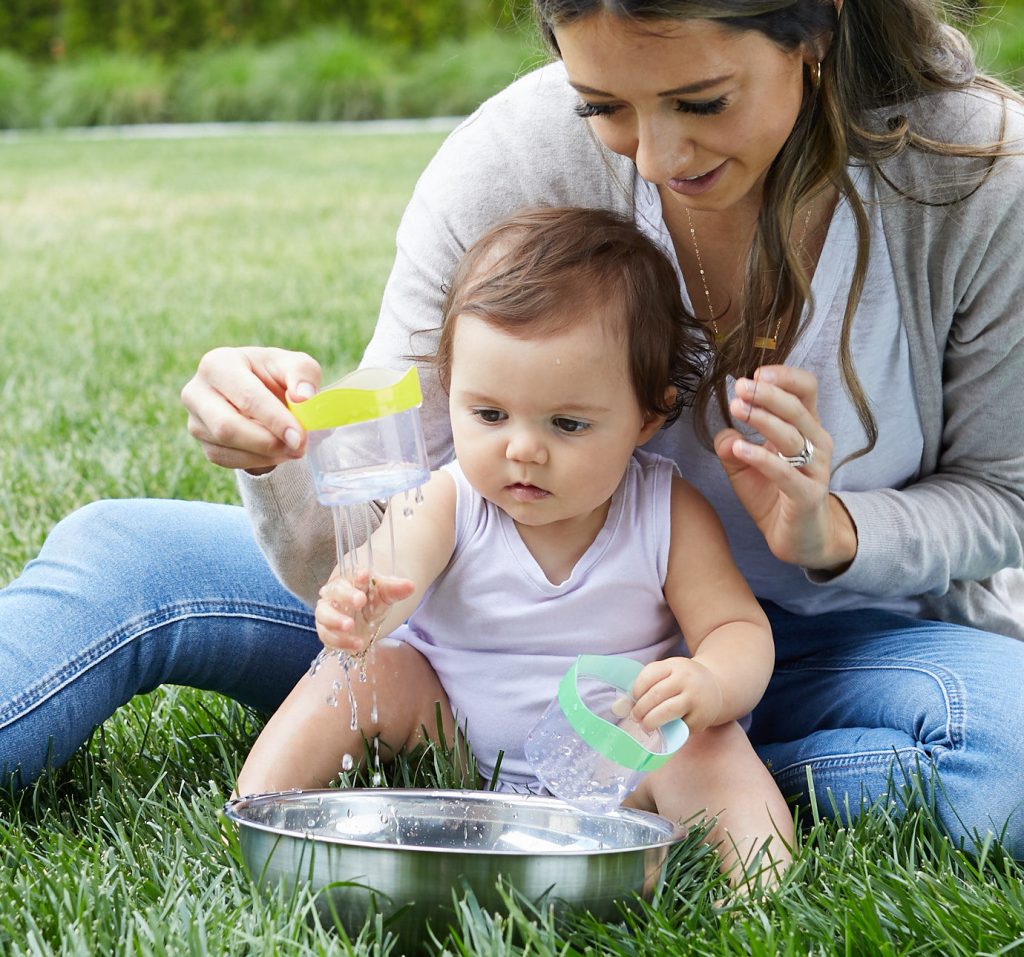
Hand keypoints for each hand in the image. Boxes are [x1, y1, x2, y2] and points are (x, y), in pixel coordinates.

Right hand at [181, 346, 321, 472]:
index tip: (299, 436)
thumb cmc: (278, 375)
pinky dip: (257, 461)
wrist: (263, 393)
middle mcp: (197, 391)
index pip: (246, 396)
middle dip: (267, 442)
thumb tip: (303, 397)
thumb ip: (303, 374)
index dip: (274, 419)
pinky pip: (227, 460)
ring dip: (265, 454)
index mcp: (218, 363)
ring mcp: (195, 420)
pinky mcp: (203, 443)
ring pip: (226, 447)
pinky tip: (277, 452)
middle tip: (298, 448)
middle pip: (226, 426)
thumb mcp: (297, 365)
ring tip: (292, 448)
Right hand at [316, 566, 414, 653]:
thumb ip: (395, 589)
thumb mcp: (386, 594)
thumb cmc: (373, 600)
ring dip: (336, 621)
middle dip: (346, 596)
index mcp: (348, 580)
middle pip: (334, 592)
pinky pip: (327, 636)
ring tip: (350, 626)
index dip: (357, 575)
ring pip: (324, 615)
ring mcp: (328, 613)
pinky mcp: (328, 632)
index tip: (366, 574)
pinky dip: (341, 641)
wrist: (366, 618)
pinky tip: (357, 644)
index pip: (350, 575)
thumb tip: (411, 585)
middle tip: (360, 600)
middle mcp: (334, 595)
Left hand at [630, 657, 723, 734]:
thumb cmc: (682, 681)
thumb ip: (646, 685)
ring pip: (666, 711)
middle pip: (655, 695)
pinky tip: (663, 729)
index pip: (649, 675)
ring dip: (650, 721)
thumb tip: (617, 707)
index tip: (633, 699)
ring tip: (645, 725)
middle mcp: (686, 680)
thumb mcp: (668, 673)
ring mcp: (694, 699)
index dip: (636, 690)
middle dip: (640, 709)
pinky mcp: (700, 718)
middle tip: (635, 717)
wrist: (717, 685)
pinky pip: (678, 726)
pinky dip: (667, 730)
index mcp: (674, 665)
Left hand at [714, 365, 856, 571]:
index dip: (784, 377)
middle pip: (798, 408)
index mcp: (804, 428)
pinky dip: (762, 458)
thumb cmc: (773, 494)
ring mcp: (815, 469)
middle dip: (767, 394)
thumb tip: (722, 433)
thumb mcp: (744, 466)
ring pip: (792, 436)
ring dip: (763, 419)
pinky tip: (740, 448)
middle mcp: (815, 443)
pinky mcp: (808, 496)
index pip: (806, 390)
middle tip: (739, 386)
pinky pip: (786, 473)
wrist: (798, 538)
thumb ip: (730, 446)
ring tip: (737, 408)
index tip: (756, 373)